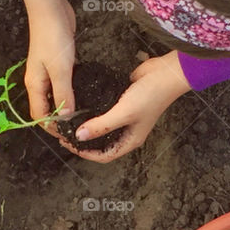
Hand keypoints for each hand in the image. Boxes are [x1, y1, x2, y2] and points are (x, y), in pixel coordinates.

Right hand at [21, 0, 75, 131]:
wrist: (50, 9)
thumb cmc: (53, 38)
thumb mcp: (60, 70)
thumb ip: (64, 94)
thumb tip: (65, 117)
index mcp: (34, 85)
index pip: (39, 115)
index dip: (51, 127)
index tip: (67, 136)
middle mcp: (38, 81)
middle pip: (46, 107)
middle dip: (58, 120)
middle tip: (78, 128)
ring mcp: (47, 71)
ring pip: (55, 95)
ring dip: (65, 106)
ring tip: (82, 116)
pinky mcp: (57, 62)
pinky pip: (62, 83)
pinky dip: (70, 92)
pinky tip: (83, 94)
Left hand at [63, 50, 191, 161]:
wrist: (166, 73)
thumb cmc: (150, 96)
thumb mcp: (124, 113)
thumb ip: (101, 126)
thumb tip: (79, 136)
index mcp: (130, 140)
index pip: (104, 155)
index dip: (84, 153)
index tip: (68, 144)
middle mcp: (127, 130)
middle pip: (100, 142)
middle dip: (82, 140)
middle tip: (64, 133)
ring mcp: (125, 116)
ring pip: (101, 126)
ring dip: (86, 125)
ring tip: (68, 120)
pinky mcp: (122, 101)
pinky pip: (104, 110)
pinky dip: (92, 111)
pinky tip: (80, 105)